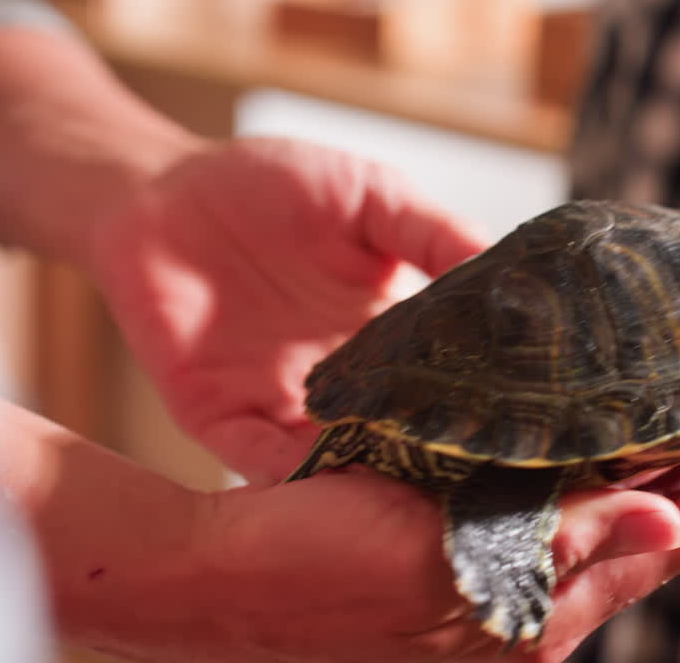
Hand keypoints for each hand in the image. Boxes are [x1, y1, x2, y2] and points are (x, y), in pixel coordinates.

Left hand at [89, 137, 487, 482]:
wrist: (159, 190)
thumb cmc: (270, 183)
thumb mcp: (370, 196)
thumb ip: (430, 232)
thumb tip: (503, 263)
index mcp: (390, 333)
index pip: (445, 381)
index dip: (478, 402)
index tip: (521, 424)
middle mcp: (346, 380)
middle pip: (400, 437)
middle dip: (431, 460)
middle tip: (474, 478)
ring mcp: (285, 404)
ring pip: (338, 463)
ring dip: (368, 481)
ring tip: (406, 496)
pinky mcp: (222, 417)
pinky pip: (260, 462)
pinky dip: (291, 477)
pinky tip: (323, 482)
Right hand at [142, 417, 679, 662]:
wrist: (223, 580)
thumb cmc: (315, 580)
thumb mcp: (440, 572)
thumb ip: (561, 548)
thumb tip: (673, 528)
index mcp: (546, 608)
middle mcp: (547, 587)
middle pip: (670, 515)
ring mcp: (515, 558)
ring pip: (627, 498)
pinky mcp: (479, 527)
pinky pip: (571, 486)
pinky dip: (617, 448)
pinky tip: (633, 415)